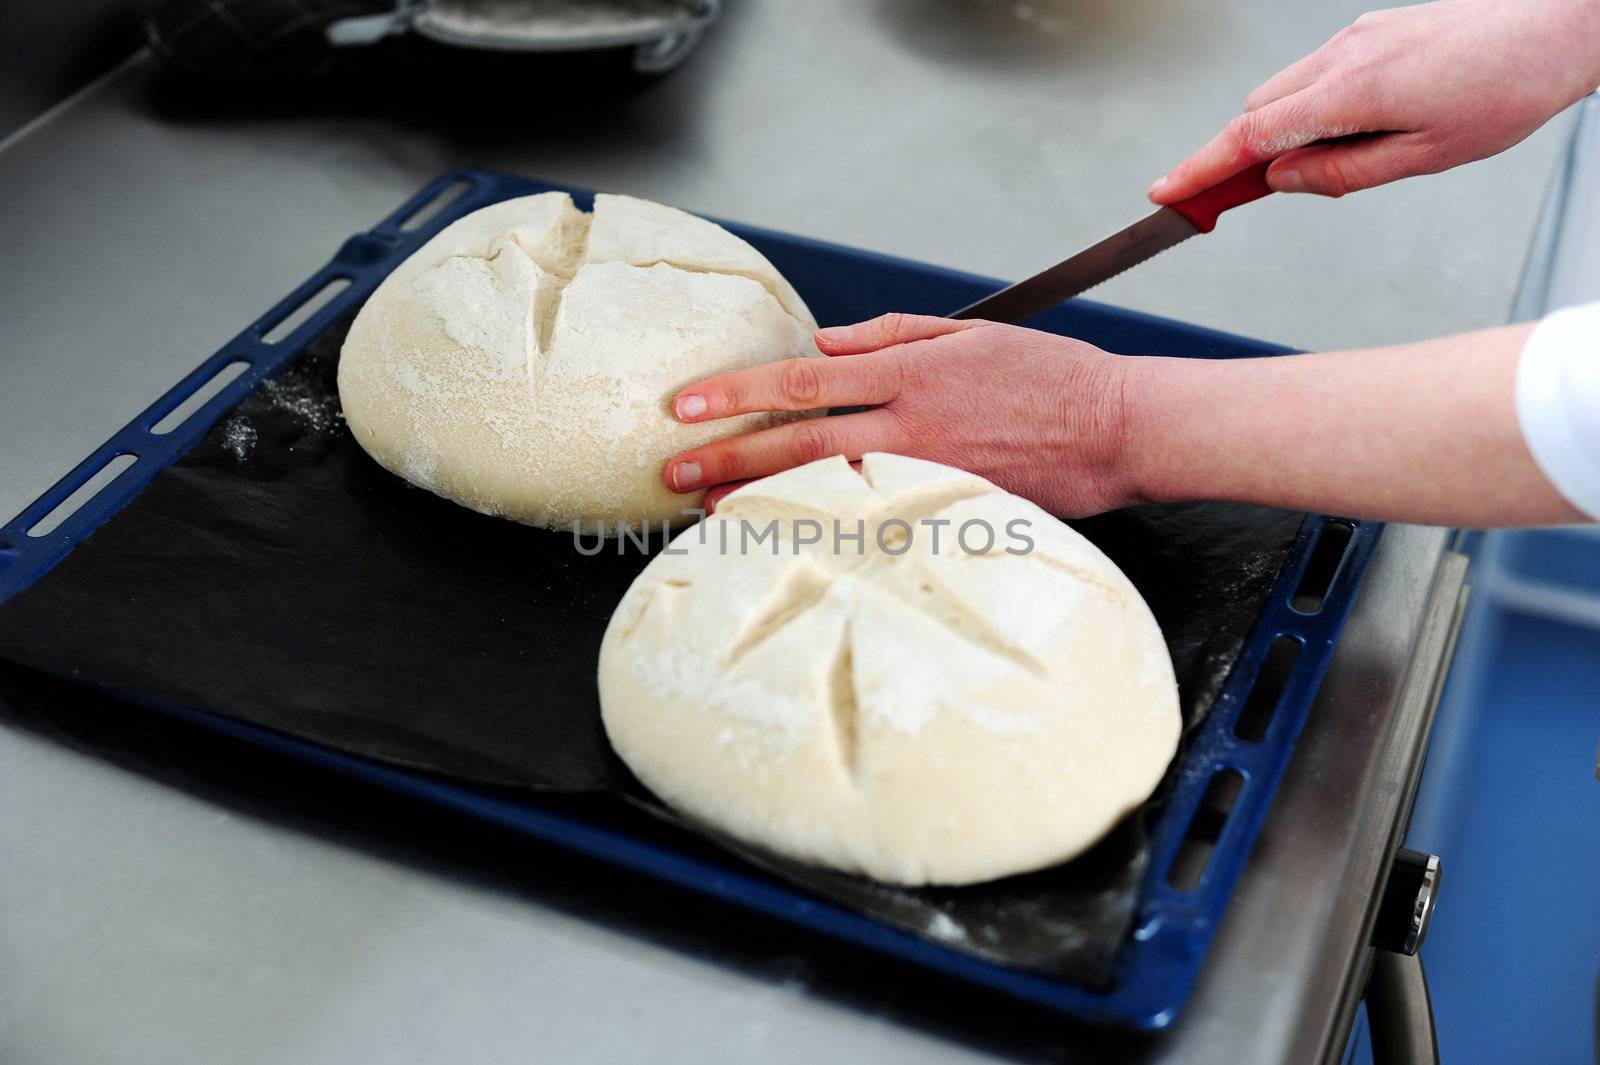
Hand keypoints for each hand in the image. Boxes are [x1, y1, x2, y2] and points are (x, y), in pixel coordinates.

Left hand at [662, 313, 1134, 516]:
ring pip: (826, 489)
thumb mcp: (969, 333)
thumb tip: (822, 344)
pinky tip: (788, 536)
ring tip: (709, 509)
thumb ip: (889, 336)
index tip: (688, 405)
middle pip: (799, 442)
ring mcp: (927, 475)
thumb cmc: (1049, 376)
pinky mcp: (948, 511)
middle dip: (728, 457)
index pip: (803, 380)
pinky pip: (872, 520)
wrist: (1117, 429)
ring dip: (762, 500)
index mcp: (911, 371)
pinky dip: (823, 527)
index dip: (738, 393)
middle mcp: (911, 423)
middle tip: (671, 472)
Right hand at [1150, 0, 1599, 200]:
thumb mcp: (1426, 156)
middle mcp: (1340, 56)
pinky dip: (1309, 110)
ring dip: (1279, 134)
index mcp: (1349, 91)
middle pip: (1255, 114)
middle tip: (1237, 202)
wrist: (1561, 21)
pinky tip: (1354, 130)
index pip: (1247, 138)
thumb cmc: (1508, 85)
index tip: (1166, 194)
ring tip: (1327, 165)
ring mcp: (1353, 38)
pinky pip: (1315, 76)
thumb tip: (1285, 183)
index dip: (1199, 171)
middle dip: (1239, 158)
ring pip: (1282, 93)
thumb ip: (1343, 173)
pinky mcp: (1369, 32)